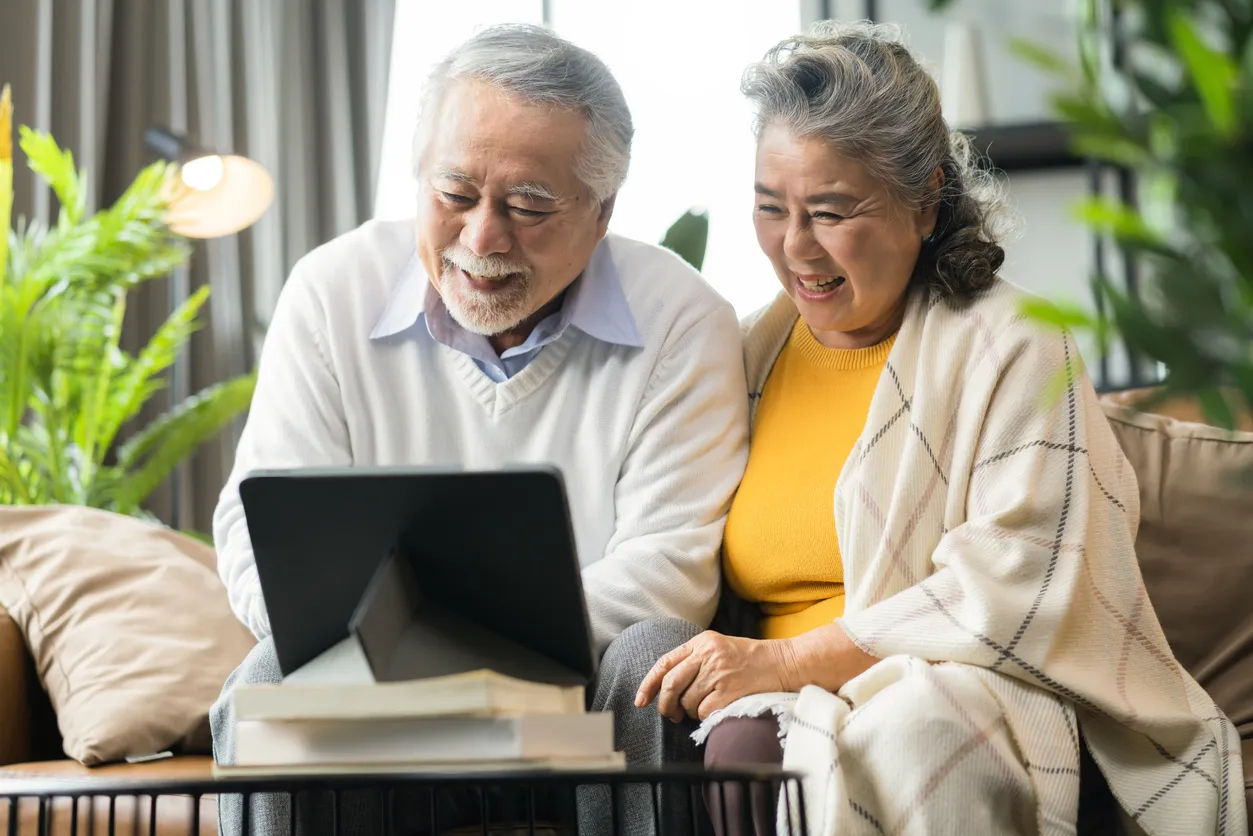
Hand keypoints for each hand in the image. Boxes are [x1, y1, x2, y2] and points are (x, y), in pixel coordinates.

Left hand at [633, 631, 790, 722]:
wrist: (783, 663)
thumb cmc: (750, 659)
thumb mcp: (719, 648)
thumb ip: (694, 660)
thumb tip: (666, 687)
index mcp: (702, 642)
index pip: (664, 663)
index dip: (648, 684)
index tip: (640, 700)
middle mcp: (707, 655)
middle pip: (670, 684)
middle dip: (665, 704)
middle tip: (671, 714)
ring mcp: (718, 673)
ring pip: (687, 701)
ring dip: (691, 711)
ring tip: (705, 706)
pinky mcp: (729, 691)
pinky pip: (704, 712)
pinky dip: (705, 716)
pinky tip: (717, 709)